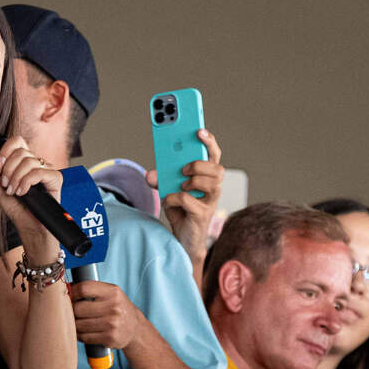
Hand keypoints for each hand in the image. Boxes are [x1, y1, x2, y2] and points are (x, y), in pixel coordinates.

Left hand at [0, 137, 61, 260]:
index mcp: (23, 162)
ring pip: (29, 160)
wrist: (29, 227)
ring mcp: (47, 170)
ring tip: (14, 192)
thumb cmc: (17, 209)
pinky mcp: (55, 179)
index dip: (6, 150)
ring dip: (16, 178)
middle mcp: (37, 163)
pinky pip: (39, 172)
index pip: (17, 141)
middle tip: (6, 186)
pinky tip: (23, 193)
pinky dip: (26, 182)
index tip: (0, 168)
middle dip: (8, 169)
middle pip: (21, 151)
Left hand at [70, 280, 143, 349]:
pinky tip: (81, 331)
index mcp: (113, 292)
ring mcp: (112, 324)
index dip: (72, 292)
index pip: (84, 289)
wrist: (134, 327)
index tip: (68, 296)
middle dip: (70, 310)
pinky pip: (85, 337)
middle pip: (79, 308)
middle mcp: (114, 307)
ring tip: (75, 321)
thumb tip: (67, 287)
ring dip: (73, 324)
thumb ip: (92, 289)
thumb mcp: (110, 293)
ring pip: (79, 324)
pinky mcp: (109, 338)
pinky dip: (79, 334)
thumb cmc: (117, 307)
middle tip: (69, 310)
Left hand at [146, 129, 222, 263]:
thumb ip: (160, 179)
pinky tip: (169, 201)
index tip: (199, 130)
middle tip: (183, 169)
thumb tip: (150, 174)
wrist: (182, 238)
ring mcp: (210, 202)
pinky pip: (189, 200)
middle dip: (200, 164)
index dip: (209, 142)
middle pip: (218, 168)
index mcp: (206, 177)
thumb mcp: (168, 189)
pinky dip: (174, 198)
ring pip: (211, 183)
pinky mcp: (202, 215)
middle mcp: (212, 188)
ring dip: (192, 181)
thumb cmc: (181, 210)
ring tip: (180, 185)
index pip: (214, 155)